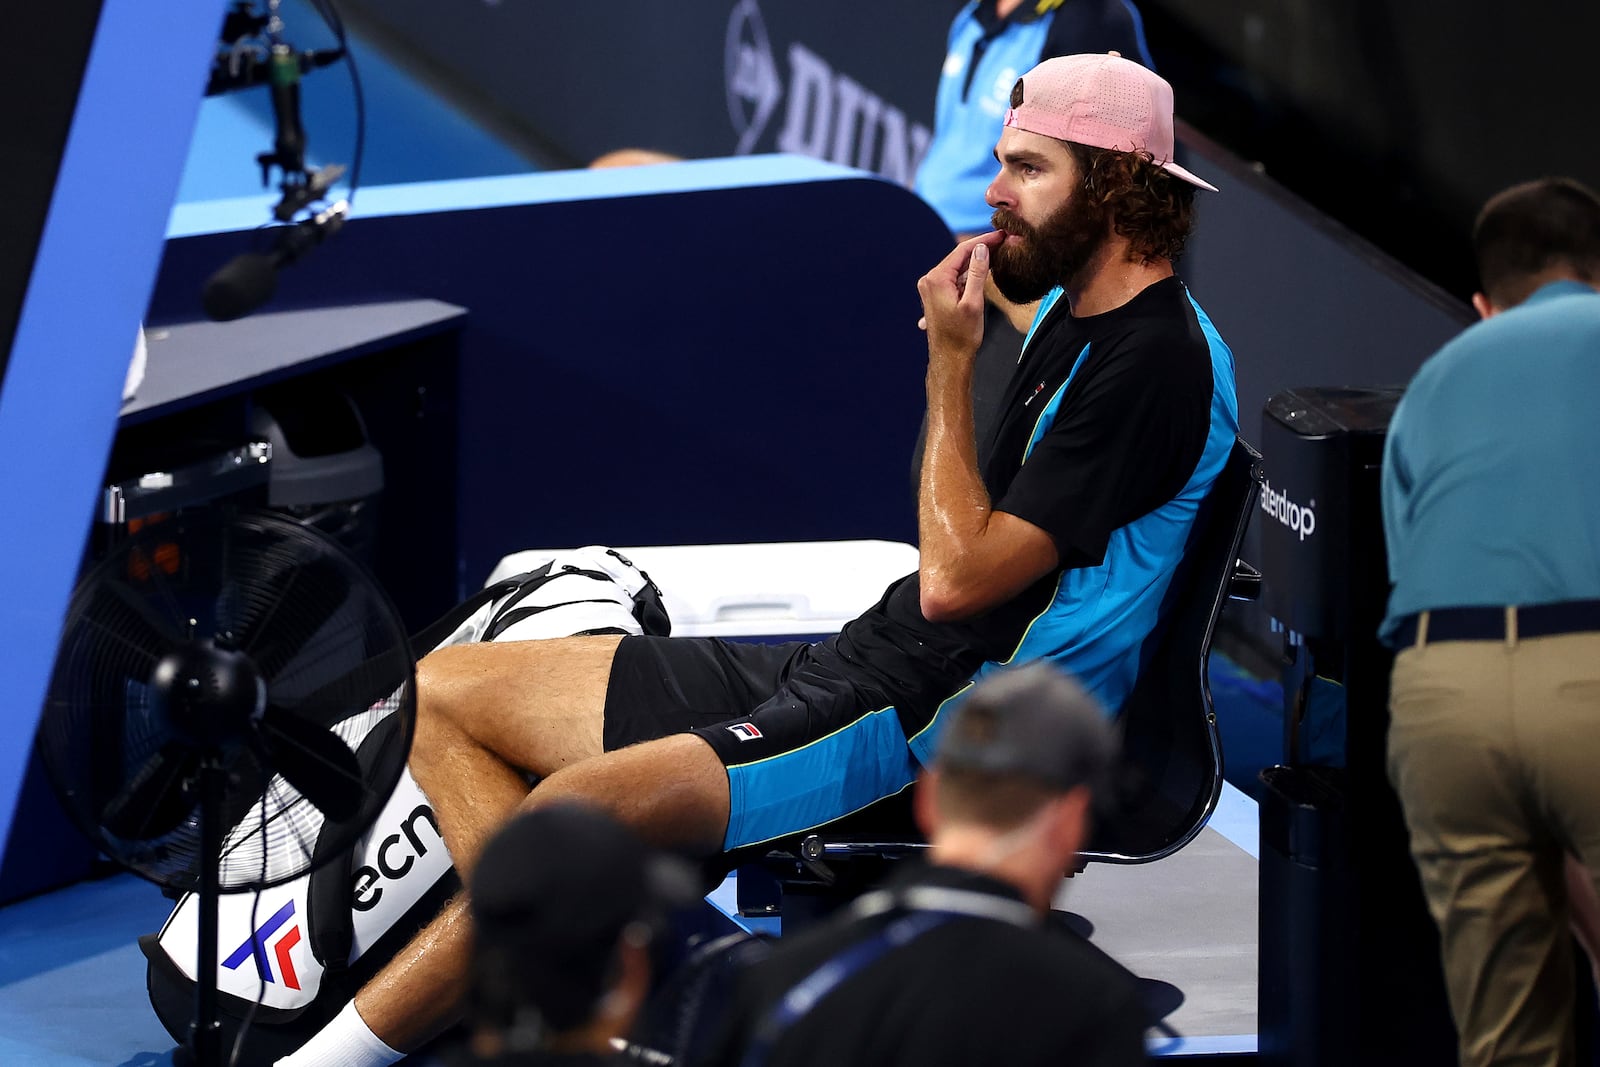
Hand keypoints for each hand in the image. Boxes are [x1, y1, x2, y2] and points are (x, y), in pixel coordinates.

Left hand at [916, 232, 1001, 358]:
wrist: (949, 359)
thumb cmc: (962, 335)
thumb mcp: (974, 302)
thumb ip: (977, 273)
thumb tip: (981, 249)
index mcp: (936, 279)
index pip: (962, 251)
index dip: (984, 240)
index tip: (1001, 235)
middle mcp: (929, 280)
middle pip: (959, 257)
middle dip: (980, 249)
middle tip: (1003, 242)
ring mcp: (931, 288)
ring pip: (957, 268)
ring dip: (975, 263)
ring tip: (997, 255)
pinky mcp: (936, 295)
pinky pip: (954, 279)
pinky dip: (968, 275)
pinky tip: (983, 273)